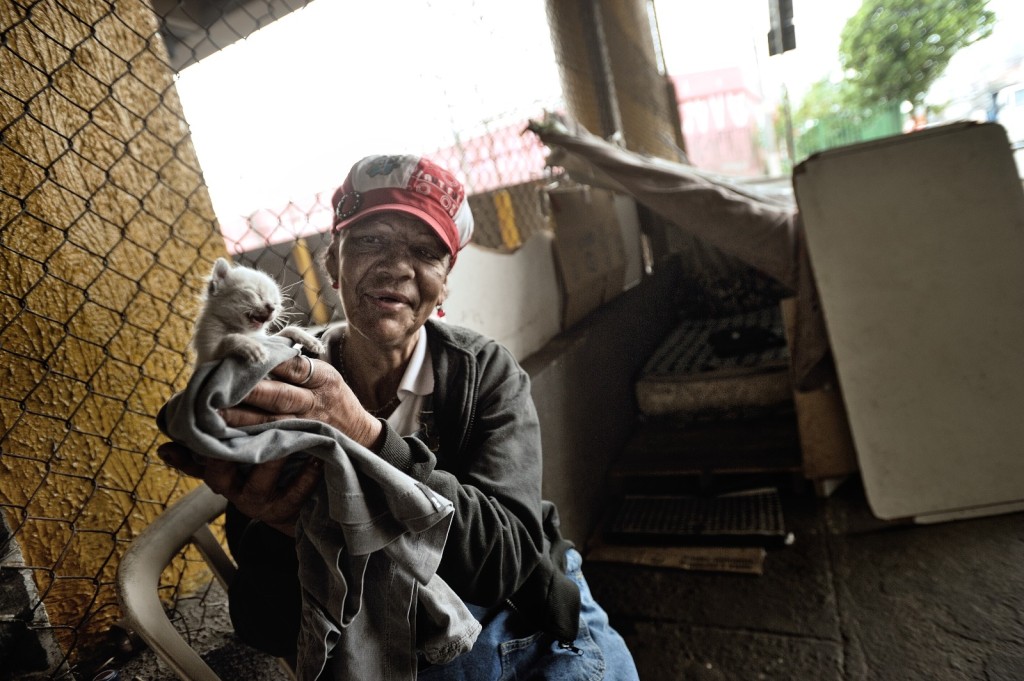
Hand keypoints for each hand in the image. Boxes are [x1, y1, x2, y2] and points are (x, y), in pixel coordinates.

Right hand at [156, 440, 321, 536]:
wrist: (301, 510)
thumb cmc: (267, 470)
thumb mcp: (238, 460)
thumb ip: (212, 447)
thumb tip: (165, 446)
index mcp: (219, 473)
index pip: (195, 462)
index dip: (185, 453)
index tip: (178, 437)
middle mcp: (233, 490)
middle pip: (218, 475)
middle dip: (225, 453)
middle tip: (235, 426)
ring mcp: (258, 502)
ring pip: (258, 483)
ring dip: (272, 460)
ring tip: (287, 437)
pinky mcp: (284, 511)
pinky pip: (294, 495)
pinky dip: (306, 477)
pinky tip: (316, 458)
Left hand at [220, 354, 383, 449]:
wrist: (360, 435)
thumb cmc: (335, 398)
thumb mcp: (326, 375)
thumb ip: (297, 366)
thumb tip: (259, 354)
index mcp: (323, 377)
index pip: (295, 367)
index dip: (269, 364)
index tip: (242, 357)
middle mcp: (316, 401)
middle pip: (281, 395)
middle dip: (250, 392)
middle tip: (219, 387)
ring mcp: (309, 424)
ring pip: (274, 420)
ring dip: (244, 417)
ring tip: (216, 413)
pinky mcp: (303, 443)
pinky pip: (276, 440)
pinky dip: (254, 438)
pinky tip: (232, 436)